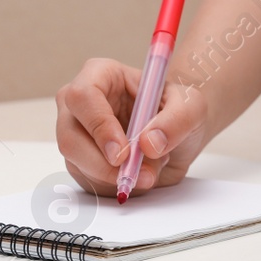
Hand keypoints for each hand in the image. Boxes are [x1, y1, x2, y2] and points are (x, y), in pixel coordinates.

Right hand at [55, 57, 209, 198]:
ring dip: (116, 176)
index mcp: (100, 75)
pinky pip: (89, 181)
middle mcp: (80, 104)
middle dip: (102, 164)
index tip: (122, 152)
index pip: (83, 97)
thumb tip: (148, 143)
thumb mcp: (191, 106)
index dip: (99, 126)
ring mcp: (77, 134)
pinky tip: (138, 173)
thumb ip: (176, 120)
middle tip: (135, 175)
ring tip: (150, 167)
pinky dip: (116, 185)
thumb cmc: (178, 109)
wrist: (179, 134)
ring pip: (77, 164)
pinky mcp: (81, 161)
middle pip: (69, 137)